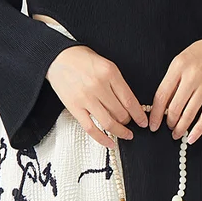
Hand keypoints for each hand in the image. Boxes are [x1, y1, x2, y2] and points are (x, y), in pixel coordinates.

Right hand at [40, 36, 149, 150]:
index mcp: (110, 73)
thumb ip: (118, 83)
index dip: (139, 115)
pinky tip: (110, 143)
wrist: (58, 57)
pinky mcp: (74, 107)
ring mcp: (86, 98)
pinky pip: (91, 128)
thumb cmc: (81, 59)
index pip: (130, 100)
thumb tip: (129, 105)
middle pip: (121, 113)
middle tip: (130, 123)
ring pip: (109, 122)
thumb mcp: (106, 64)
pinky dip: (102, 138)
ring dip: (120, 132)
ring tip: (126, 135)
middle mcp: (99, 85)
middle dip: (128, 121)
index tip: (143, 121)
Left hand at [148, 39, 201, 142]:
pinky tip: (191, 138)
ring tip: (176, 134)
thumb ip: (170, 82)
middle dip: (169, 122)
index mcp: (178, 68)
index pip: (162, 95)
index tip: (152, 125)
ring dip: (181, 128)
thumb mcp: (179, 63)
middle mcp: (192, 77)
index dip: (156, 114)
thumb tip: (162, 108)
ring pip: (189, 114)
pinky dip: (198, 130)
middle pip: (175, 107)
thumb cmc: (197, 55)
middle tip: (167, 128)